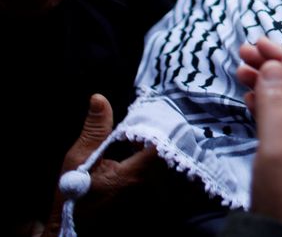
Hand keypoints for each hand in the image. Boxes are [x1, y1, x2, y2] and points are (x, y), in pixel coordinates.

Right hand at [42, 94, 155, 236]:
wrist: (72, 231)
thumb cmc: (74, 197)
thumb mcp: (79, 161)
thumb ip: (95, 130)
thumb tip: (99, 98)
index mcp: (135, 175)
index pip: (163, 143)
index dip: (162, 126)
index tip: (154, 117)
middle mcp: (151, 188)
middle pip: (169, 154)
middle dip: (163, 139)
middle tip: (153, 128)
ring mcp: (155, 200)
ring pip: (169, 169)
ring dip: (163, 155)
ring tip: (150, 146)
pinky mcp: (155, 208)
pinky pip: (166, 183)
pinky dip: (162, 172)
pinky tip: (148, 164)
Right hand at [237, 38, 281, 235]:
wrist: (279, 235)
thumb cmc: (281, 194)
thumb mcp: (275, 146)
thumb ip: (274, 105)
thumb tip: (274, 66)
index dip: (281, 55)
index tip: (257, 41)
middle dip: (271, 65)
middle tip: (243, 51)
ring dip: (265, 81)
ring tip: (241, 68)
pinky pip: (277, 117)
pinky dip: (263, 102)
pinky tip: (250, 95)